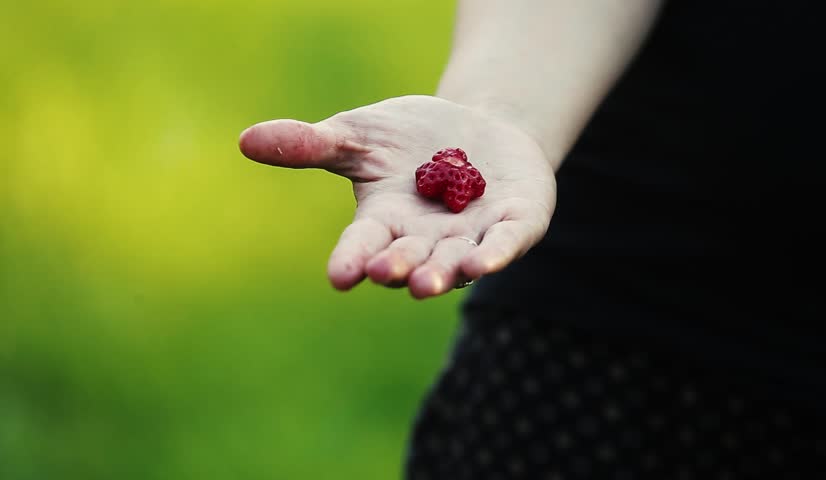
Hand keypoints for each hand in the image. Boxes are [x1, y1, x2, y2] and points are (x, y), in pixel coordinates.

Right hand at [239, 95, 555, 298]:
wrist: (480, 125)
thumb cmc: (410, 137)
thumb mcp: (359, 135)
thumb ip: (312, 145)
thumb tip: (245, 139)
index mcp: (384, 223)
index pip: (363, 247)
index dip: (351, 260)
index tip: (339, 275)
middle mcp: (425, 240)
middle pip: (407, 260)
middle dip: (397, 267)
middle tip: (385, 273)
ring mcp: (470, 236)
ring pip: (454, 262)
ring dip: (441, 272)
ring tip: (428, 281)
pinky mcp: (514, 225)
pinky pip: (504, 244)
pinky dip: (494, 254)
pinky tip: (483, 262)